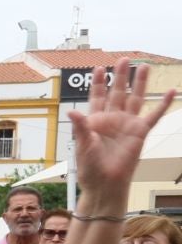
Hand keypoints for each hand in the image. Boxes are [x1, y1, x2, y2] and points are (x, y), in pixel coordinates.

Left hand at [69, 61, 174, 190]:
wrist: (105, 183)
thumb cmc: (90, 167)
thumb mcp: (82, 146)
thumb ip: (80, 127)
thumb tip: (72, 112)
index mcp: (95, 120)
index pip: (97, 97)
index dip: (99, 83)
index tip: (99, 68)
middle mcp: (112, 119)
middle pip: (117, 92)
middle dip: (120, 76)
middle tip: (123, 59)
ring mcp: (127, 124)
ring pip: (135, 98)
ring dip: (139, 83)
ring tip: (144, 66)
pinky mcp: (140, 132)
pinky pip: (154, 116)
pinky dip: (163, 104)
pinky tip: (172, 91)